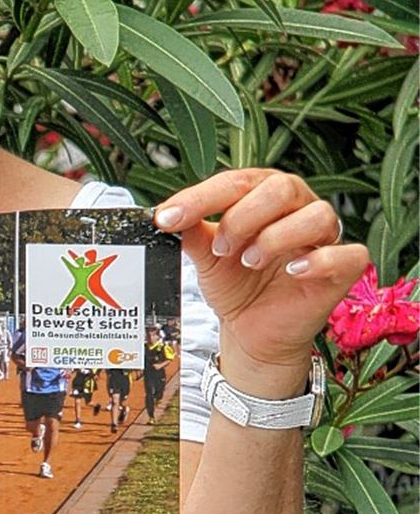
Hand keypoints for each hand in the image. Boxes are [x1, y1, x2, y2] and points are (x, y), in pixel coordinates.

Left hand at [155, 169, 368, 388]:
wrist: (251, 331)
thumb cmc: (236, 285)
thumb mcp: (206, 258)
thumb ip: (189, 233)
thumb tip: (165, 216)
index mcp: (264, 194)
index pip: (236, 182)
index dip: (200, 198)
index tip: (168, 218)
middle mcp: (298, 206)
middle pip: (281, 188)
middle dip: (243, 217)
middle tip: (221, 248)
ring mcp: (324, 237)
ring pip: (317, 215)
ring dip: (277, 237)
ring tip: (250, 262)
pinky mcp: (343, 269)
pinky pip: (348, 253)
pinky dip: (319, 259)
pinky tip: (293, 270)